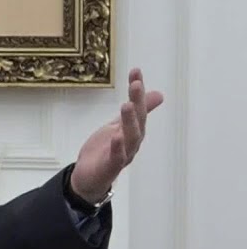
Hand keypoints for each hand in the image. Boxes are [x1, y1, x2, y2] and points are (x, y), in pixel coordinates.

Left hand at [70, 68, 164, 201]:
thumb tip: (159, 93)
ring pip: (131, 137)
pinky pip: (117, 157)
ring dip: (129, 121)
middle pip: (138, 120)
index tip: (136, 71)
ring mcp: (123, 154)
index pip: (139, 107)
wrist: (89, 177)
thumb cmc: (105, 150)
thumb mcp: (118, 125)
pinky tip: (116, 136)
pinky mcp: (111, 166)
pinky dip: (117, 147)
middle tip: (136, 84)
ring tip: (127, 105)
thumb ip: (136, 111)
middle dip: (138, 102)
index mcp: (133, 130)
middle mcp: (132, 142)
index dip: (138, 90)